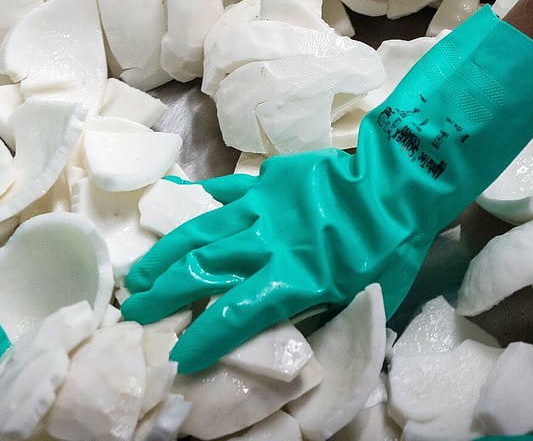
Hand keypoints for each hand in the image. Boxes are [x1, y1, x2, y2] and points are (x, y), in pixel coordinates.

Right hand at [121, 6, 532, 372]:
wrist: (399, 178)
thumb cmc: (391, 246)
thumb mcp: (366, 298)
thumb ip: (323, 315)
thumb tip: (292, 336)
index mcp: (295, 278)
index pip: (235, 314)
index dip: (203, 337)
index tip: (178, 355)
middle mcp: (268, 243)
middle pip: (203, 271)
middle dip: (164, 295)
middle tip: (133, 311)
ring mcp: (261, 208)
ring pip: (201, 232)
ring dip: (166, 254)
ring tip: (139, 273)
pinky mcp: (266, 181)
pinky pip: (225, 193)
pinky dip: (200, 200)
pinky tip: (175, 204)